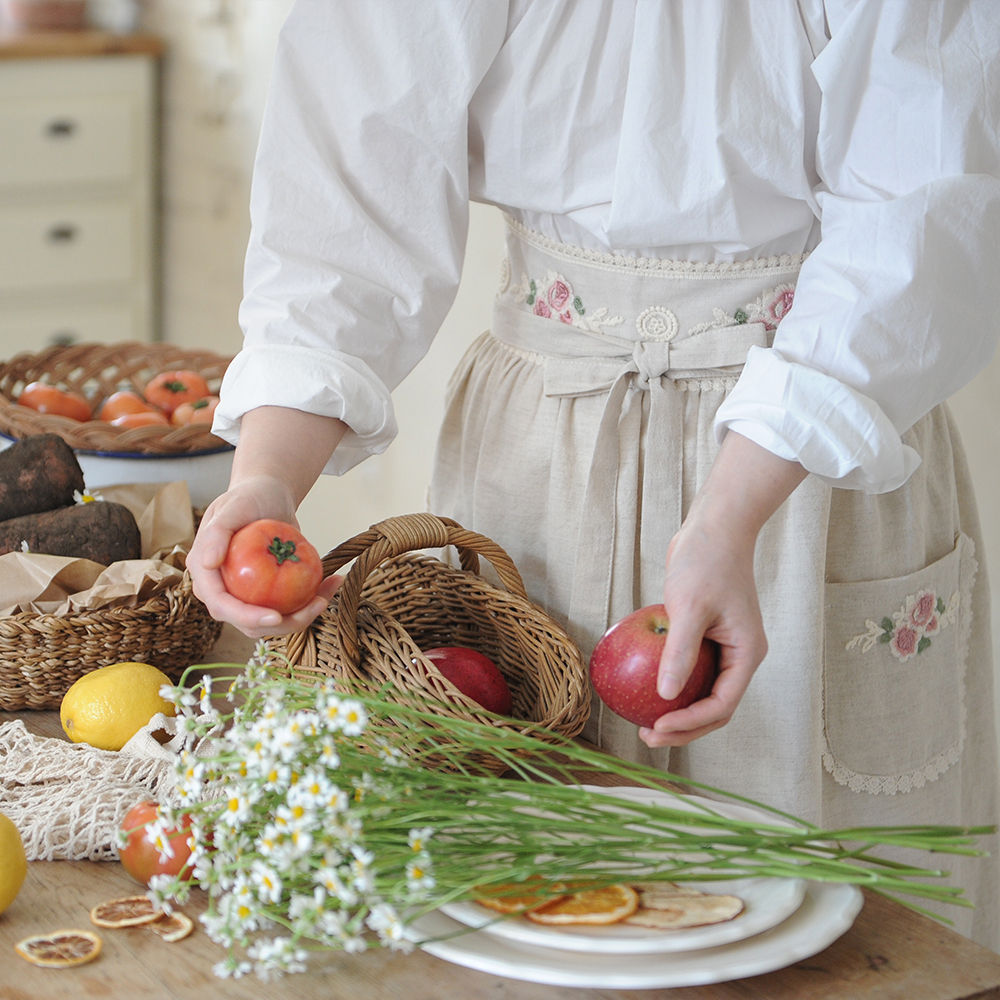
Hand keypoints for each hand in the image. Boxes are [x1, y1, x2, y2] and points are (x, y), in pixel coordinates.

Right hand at [189, 473, 341, 637]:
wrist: (268, 496)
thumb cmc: (248, 497)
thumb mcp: (233, 507)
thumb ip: (217, 532)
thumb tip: (208, 563)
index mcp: (205, 575)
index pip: (222, 606)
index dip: (246, 617)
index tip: (276, 617)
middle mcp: (222, 591)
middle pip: (249, 622)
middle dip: (284, 623)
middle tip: (317, 605)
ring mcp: (245, 595)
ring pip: (272, 621)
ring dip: (302, 616)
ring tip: (326, 596)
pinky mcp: (267, 595)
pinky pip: (288, 607)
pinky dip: (310, 601)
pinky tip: (330, 585)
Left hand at [638, 432, 807, 747]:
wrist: (713, 527)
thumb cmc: (705, 561)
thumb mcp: (690, 607)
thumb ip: (680, 652)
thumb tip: (665, 694)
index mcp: (746, 654)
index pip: (721, 705)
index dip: (689, 723)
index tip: (656, 727)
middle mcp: (738, 656)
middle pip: (713, 707)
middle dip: (683, 727)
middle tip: (646, 735)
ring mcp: (722, 648)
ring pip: (701, 692)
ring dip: (675, 709)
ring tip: (643, 719)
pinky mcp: (705, 636)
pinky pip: (688, 669)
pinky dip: (668, 682)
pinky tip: (639, 686)